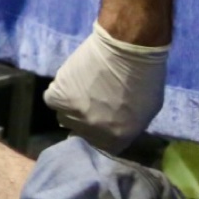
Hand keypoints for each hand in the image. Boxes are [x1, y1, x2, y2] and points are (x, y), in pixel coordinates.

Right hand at [44, 23, 169, 153]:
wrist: (127, 49)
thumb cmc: (145, 78)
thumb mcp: (146, 112)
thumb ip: (126, 126)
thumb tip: (112, 129)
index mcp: (118, 138)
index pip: (102, 149)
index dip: (100, 136)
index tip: (100, 125)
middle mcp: (93, 131)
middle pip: (80, 133)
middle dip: (85, 122)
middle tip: (91, 104)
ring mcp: (74, 114)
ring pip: (64, 117)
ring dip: (71, 107)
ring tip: (81, 90)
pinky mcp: (60, 95)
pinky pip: (52, 100)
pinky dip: (59, 93)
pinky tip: (70, 83)